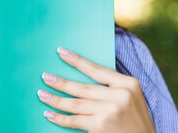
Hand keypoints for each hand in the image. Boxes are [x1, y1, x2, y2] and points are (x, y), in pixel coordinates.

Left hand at [38, 47, 155, 132]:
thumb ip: (112, 88)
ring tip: (42, 94)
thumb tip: (81, 80)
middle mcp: (120, 95)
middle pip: (83, 88)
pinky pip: (75, 120)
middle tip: (45, 77)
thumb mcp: (131, 98)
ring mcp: (110, 111)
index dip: (76, 60)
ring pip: (76, 104)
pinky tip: (49, 114)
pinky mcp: (101, 125)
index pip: (96, 70)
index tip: (61, 52)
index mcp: (128, 84)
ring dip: (56, 99)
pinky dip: (60, 118)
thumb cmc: (135, 122)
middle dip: (61, 82)